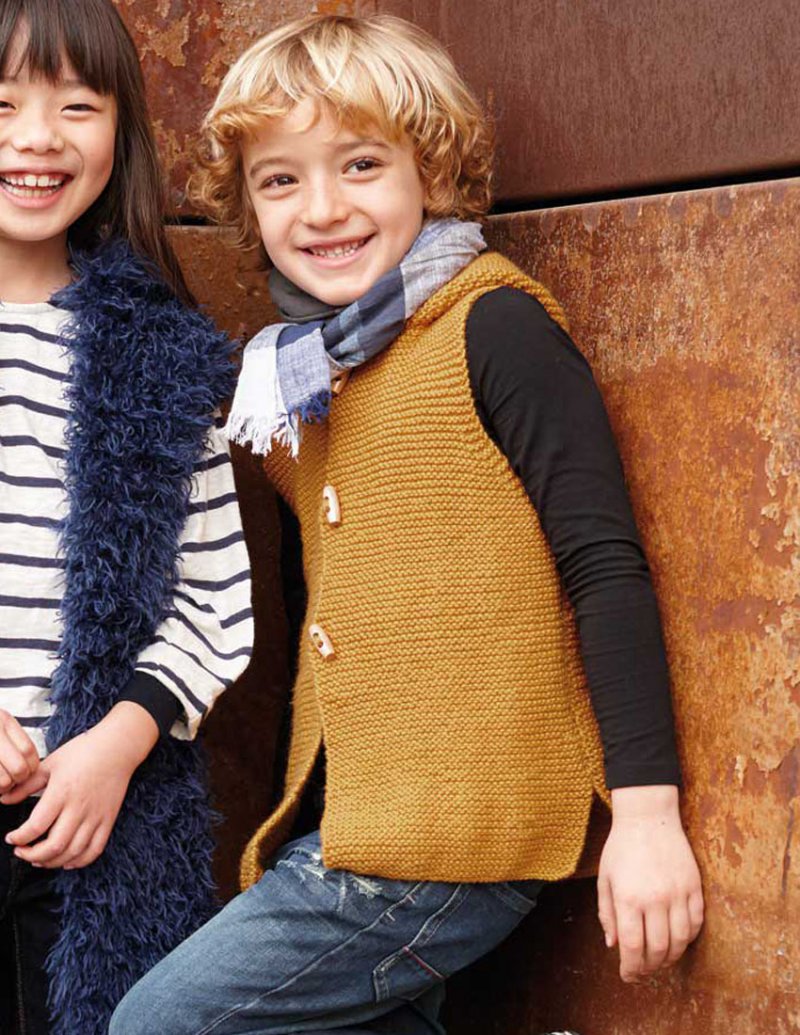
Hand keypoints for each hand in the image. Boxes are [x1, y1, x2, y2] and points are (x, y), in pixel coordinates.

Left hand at [3, 703, 158, 869]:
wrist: (117, 748)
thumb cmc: (84, 752)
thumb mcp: (50, 764)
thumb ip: (26, 785)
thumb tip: (4, 799)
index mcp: (61, 793)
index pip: (35, 826)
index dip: (19, 838)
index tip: (11, 838)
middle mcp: (79, 808)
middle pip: (53, 846)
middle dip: (32, 856)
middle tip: (21, 851)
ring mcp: (95, 816)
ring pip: (73, 852)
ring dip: (52, 862)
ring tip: (39, 859)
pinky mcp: (108, 820)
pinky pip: (95, 850)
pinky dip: (79, 861)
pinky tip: (67, 861)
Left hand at [597, 785, 703, 982]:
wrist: (648, 817)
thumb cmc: (621, 847)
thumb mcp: (605, 879)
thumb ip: (607, 914)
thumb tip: (614, 946)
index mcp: (628, 898)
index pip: (632, 947)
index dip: (631, 968)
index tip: (628, 976)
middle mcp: (654, 899)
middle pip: (658, 949)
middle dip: (650, 967)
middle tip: (644, 971)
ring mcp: (677, 893)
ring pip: (680, 941)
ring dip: (671, 957)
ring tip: (661, 960)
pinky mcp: (694, 886)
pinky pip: (696, 922)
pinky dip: (688, 937)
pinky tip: (677, 939)